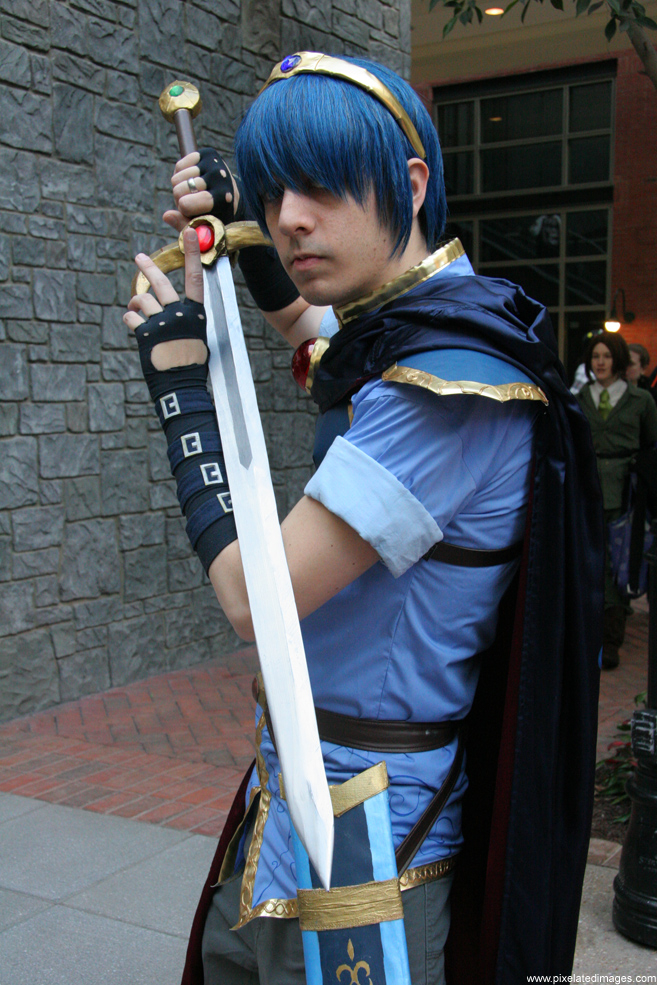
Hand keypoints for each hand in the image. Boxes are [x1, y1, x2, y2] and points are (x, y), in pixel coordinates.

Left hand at [124, 228, 206, 372]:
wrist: (182, 387)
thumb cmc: (191, 365)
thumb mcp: (196, 338)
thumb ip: (185, 318)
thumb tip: (170, 307)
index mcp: (196, 314)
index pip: (195, 278)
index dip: (191, 254)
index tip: (187, 232)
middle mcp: (179, 314)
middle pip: (160, 283)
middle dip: (148, 268)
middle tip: (139, 258)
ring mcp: (161, 323)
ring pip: (142, 301)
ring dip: (137, 305)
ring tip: (137, 311)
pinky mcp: (144, 333)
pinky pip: (131, 318)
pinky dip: (131, 321)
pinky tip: (137, 329)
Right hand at [164, 149, 240, 233]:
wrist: (231, 195)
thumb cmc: (215, 215)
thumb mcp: (202, 227)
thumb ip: (184, 226)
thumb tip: (166, 215)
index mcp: (222, 199)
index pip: (186, 204)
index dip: (183, 210)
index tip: (193, 212)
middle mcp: (220, 178)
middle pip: (178, 191)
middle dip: (180, 199)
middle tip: (193, 202)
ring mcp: (214, 163)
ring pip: (176, 178)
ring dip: (180, 188)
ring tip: (193, 193)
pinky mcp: (208, 153)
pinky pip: (179, 165)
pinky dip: (181, 175)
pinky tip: (192, 181)